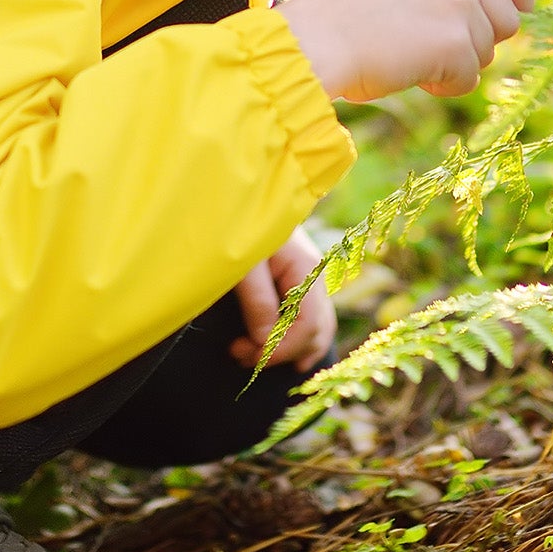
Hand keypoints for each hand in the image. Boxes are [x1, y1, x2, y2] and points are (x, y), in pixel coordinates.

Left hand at [232, 228, 336, 373]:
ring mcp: (309, 278)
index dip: (282, 347)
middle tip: (240, 357)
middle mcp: (314, 275)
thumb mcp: (242, 260)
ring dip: (287, 350)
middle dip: (280, 352)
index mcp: (305, 266)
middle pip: (316, 330)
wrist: (236, 191)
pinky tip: (281, 356)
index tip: (250, 357)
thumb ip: (257, 300)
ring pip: (317, 328)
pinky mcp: (296, 280)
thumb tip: (265, 341)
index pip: (308, 322)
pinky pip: (308, 319)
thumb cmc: (235, 220)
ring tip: (251, 360)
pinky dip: (296, 341)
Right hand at [277, 0, 535, 103]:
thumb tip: (510, 2)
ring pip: (488, 50)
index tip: (517, 11)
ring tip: (410, 50)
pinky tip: (409, 69)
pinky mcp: (456, 42)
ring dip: (456, 61)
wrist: (319, 38)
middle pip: (508, 17)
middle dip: (478, 37)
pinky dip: (443, 83)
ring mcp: (461, 2)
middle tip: (429, 39)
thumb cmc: (352, 9)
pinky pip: (470, 78)